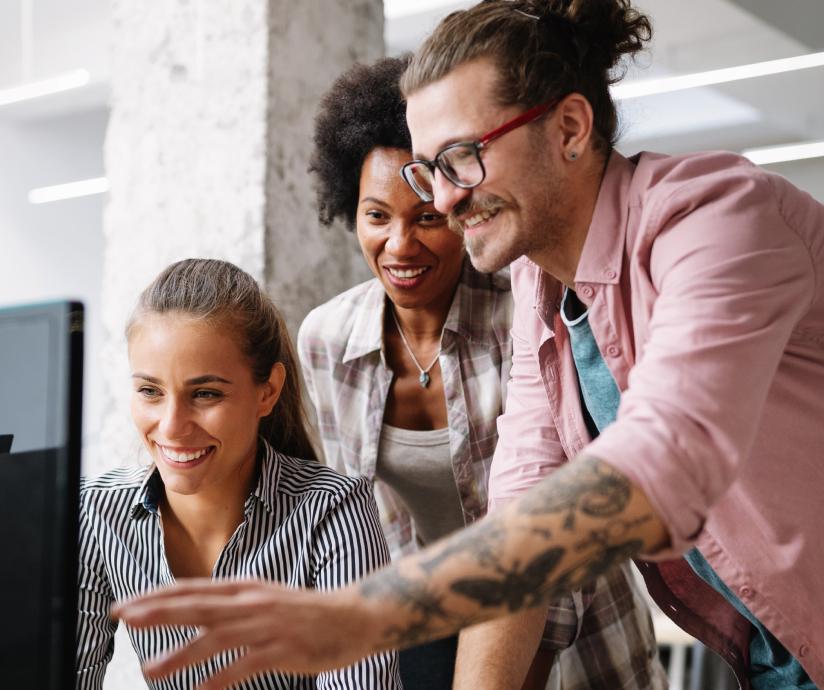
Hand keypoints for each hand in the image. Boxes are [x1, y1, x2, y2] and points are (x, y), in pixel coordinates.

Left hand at [111, 579, 378, 688]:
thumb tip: (192, 619)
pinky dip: (221, 678)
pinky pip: (246, 666)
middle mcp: (252, 602)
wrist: (354, 616)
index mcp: (244, 588)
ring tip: (151, 669)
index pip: (192, 590)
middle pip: (197, 606)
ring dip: (181, 652)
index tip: (125, 605)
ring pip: (216, 638)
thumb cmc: (305, 612)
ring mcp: (268, 626)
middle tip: (124, 618)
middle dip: (158, 612)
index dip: (157, 597)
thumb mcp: (263, 600)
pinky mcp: (284, 650)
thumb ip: (229, 608)